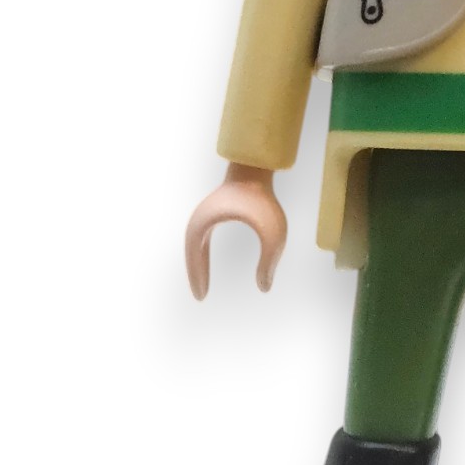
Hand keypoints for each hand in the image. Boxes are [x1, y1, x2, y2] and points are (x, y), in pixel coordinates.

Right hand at [185, 164, 287, 297]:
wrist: (256, 166)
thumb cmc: (263, 197)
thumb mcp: (273, 232)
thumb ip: (269, 260)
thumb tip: (264, 288)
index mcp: (204, 224)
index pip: (195, 257)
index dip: (198, 278)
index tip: (202, 297)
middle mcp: (199, 219)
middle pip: (191, 253)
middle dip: (195, 274)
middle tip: (200, 296)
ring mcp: (204, 213)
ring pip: (193, 246)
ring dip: (196, 264)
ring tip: (201, 285)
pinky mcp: (212, 210)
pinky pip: (200, 238)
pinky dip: (200, 253)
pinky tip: (204, 261)